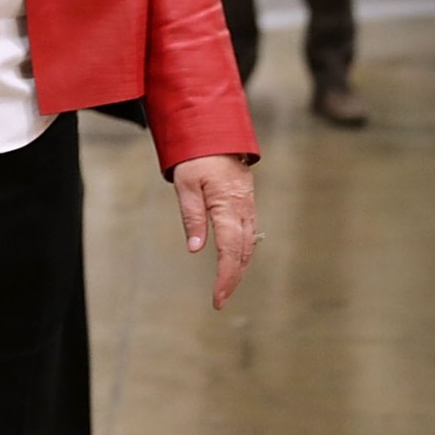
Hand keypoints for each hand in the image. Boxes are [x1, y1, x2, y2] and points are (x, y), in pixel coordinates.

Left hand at [172, 154, 258, 309]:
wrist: (217, 134)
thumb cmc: (197, 158)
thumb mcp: (185, 185)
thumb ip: (191, 217)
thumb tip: (196, 249)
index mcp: (228, 207)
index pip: (230, 252)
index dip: (225, 278)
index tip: (218, 298)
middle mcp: (243, 210)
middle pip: (243, 254)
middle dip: (233, 280)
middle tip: (219, 301)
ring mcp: (248, 207)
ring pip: (248, 246)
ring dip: (239, 268)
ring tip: (225, 287)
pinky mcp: (246, 204)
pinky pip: (248, 234)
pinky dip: (242, 253)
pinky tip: (234, 262)